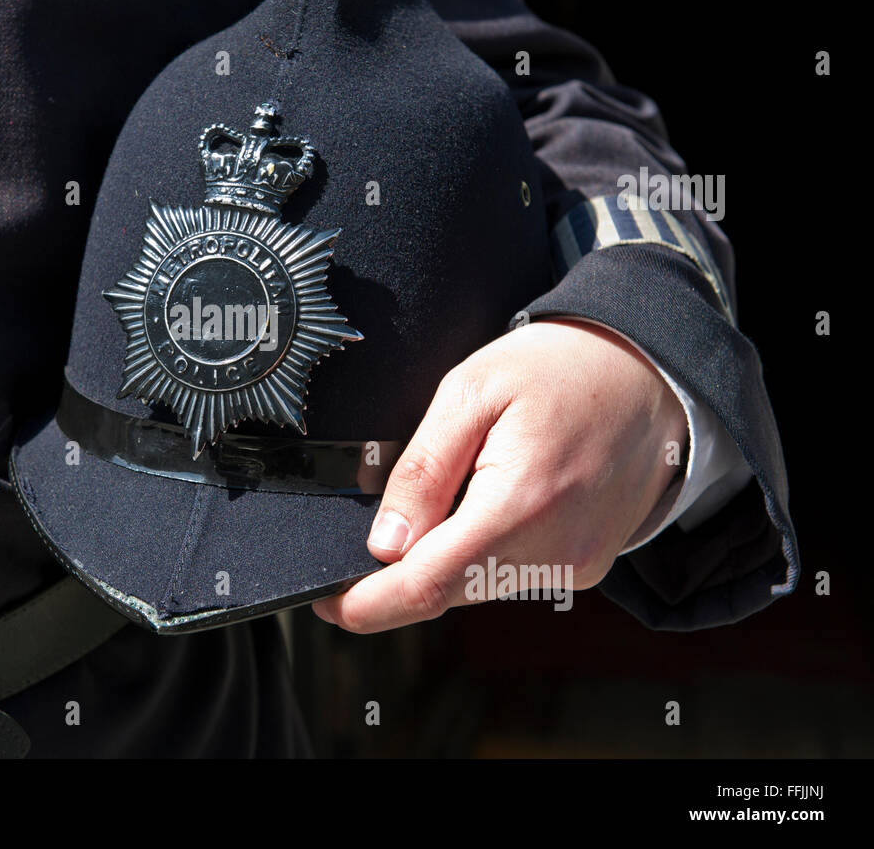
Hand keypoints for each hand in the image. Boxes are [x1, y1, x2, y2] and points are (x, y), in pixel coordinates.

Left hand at [312, 319, 687, 632]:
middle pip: (449, 591)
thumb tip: (384, 545)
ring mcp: (578, 564)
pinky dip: (484, 549)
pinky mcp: (587, 566)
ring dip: (446, 555)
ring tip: (463, 482)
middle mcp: (557, 549)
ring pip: (477, 584)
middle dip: (399, 575)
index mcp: (522, 504)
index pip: (428, 586)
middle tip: (380, 526)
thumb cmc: (559, 368)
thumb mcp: (469, 393)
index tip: (325, 604)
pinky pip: (511, 573)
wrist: (650, 373)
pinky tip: (493, 497)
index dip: (367, 605)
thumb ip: (422, 472)